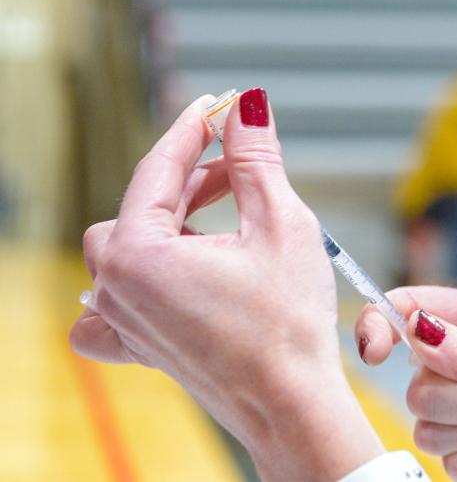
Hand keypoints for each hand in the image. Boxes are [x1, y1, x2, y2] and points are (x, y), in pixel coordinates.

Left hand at [69, 90, 383, 481]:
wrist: (293, 404)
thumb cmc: (288, 324)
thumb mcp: (281, 222)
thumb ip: (255, 157)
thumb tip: (247, 105)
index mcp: (138, 255)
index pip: (157, 169)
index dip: (193, 129)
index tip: (220, 104)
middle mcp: (116, 289)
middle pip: (142, 206)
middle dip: (191, 179)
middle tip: (243, 164)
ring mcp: (124, 322)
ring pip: (129, 246)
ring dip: (174, 221)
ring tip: (230, 212)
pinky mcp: (141, 346)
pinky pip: (112, 304)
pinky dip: (139, 278)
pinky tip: (179, 268)